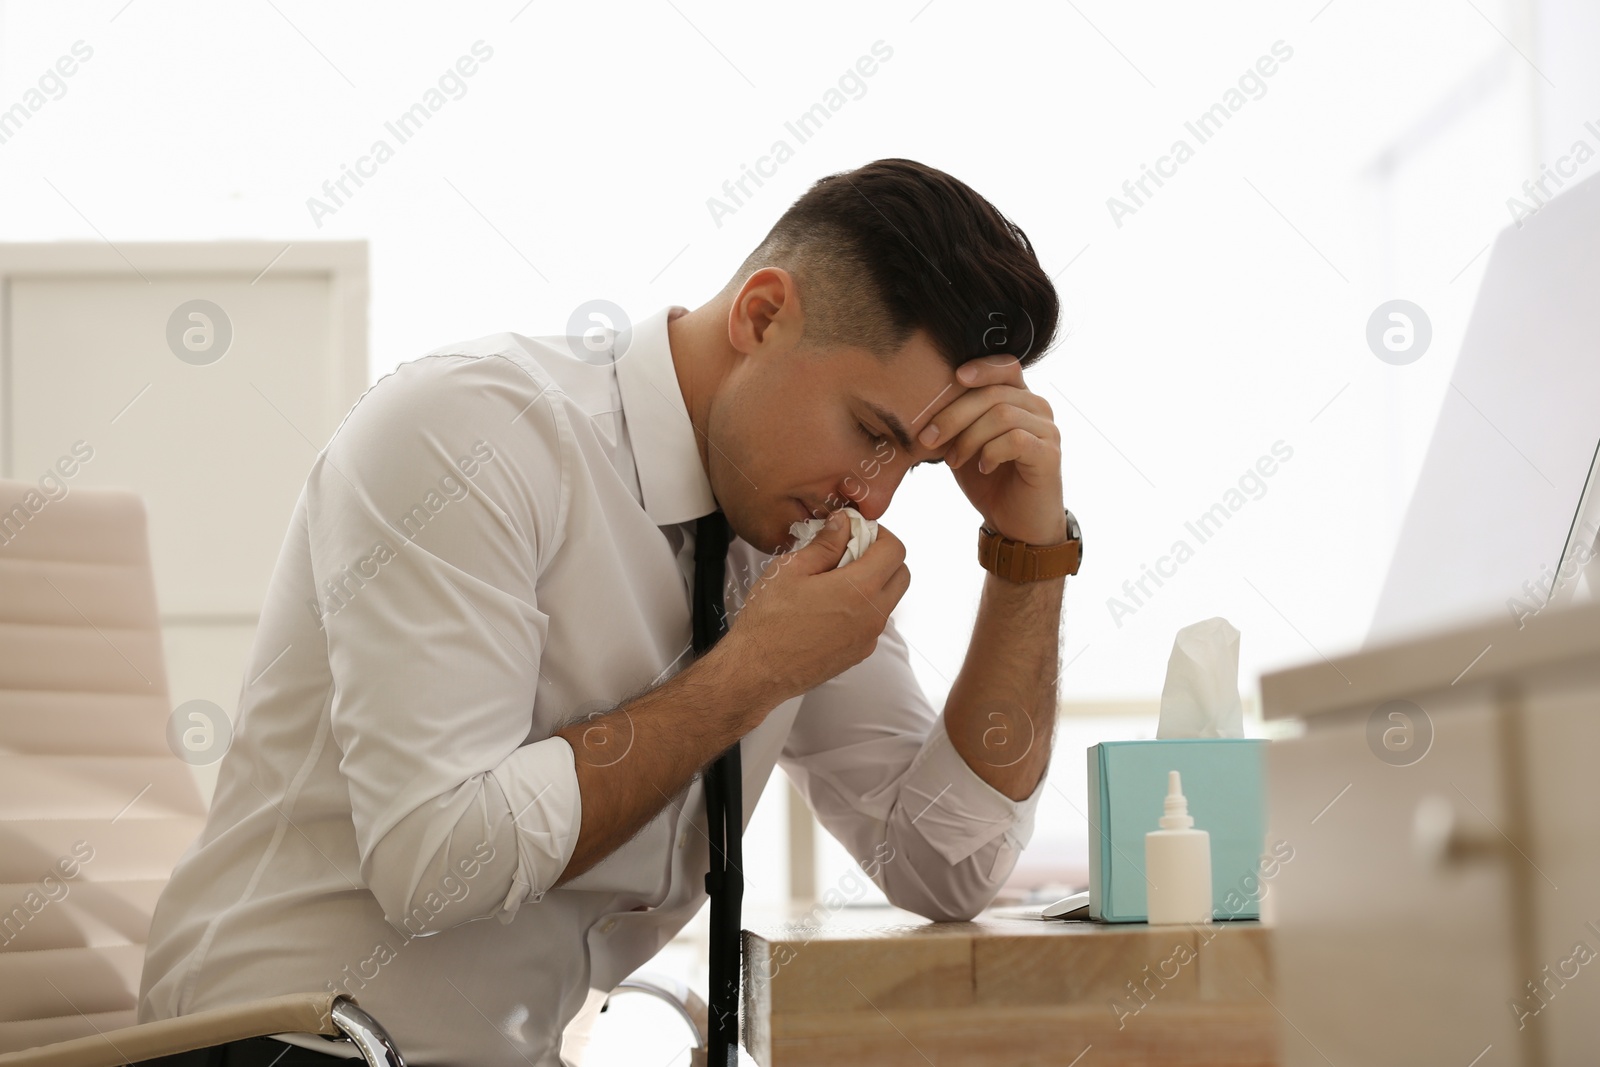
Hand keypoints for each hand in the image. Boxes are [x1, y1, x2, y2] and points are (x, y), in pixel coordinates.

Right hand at [719, 513, 909, 704]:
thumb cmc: (769, 620)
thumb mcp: (791, 569)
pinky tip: (829, 607)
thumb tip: (843, 524)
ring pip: (887, 600)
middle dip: (883, 557)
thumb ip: (824, 543)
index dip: (880, 534)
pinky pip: (872, 622)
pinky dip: (862, 607)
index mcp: (859, 589)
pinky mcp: (859, 653)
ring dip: (873, 583)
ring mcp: (868, 638)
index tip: (857, 531)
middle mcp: (872, 615)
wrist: (757, 670)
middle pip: (901, 575)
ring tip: (834, 580)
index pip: (895, 550)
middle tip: (850, 551)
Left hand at [919, 355, 1065, 544]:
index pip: (1005, 366)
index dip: (981, 368)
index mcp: (1018, 399)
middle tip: (929, 439)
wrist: (1016, 526)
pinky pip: (1016, 439)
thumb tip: (920, 402)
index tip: (954, 377)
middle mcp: (1038, 408)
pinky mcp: (1049, 454)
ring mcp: (1047, 430)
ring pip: (1002, 415)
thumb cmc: (990, 482)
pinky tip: (982, 467)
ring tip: (953, 459)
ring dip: (969, 437)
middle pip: (993, 393)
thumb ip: (955, 421)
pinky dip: (990, 452)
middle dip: (954, 414)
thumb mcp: (965, 445)